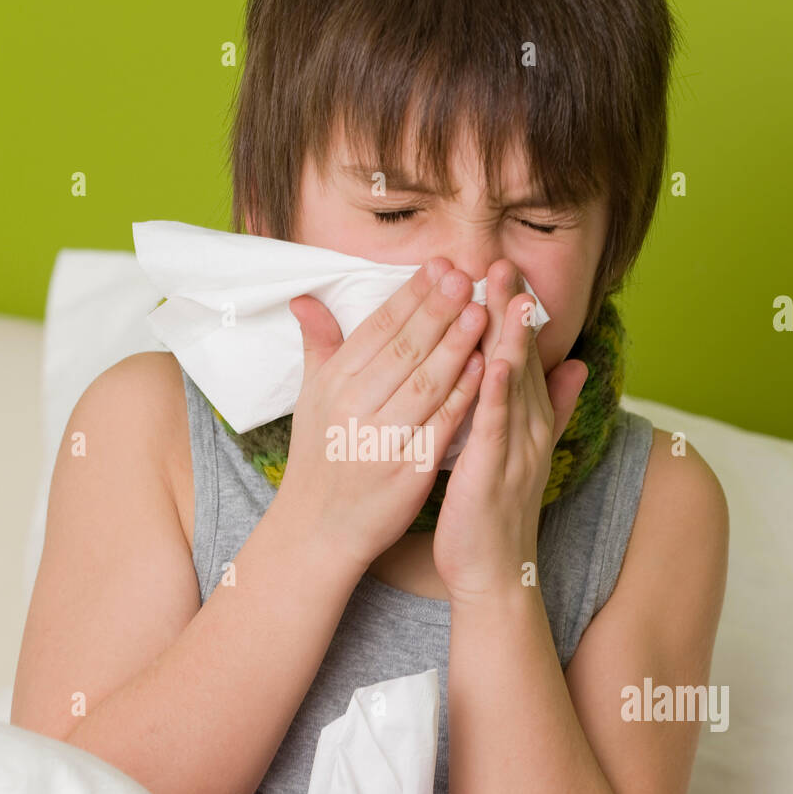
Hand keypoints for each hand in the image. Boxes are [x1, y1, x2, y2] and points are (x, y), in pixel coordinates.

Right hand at [278, 258, 488, 570]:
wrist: (318, 528)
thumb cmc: (319, 458)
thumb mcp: (310, 398)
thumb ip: (318, 345)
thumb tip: (306, 297)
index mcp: (333, 383)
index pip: (377, 328)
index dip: (411, 294)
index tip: (440, 265)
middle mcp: (353, 407)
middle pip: (403, 348)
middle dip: (438, 309)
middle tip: (468, 275)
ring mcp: (380, 439)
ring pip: (425, 382)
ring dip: (456, 345)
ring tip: (483, 312)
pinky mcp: (406, 469)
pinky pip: (441, 425)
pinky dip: (463, 395)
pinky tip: (485, 369)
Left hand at [432, 259, 587, 603]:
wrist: (493, 574)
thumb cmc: (495, 512)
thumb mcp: (524, 451)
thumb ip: (551, 408)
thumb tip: (576, 365)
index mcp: (532, 422)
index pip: (525, 357)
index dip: (517, 314)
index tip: (505, 270)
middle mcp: (531, 430)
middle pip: (524, 360)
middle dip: (513, 311)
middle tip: (503, 262)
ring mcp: (517, 449)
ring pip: (515, 385)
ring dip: (511, 338)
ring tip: (505, 295)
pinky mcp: (495, 472)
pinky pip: (497, 426)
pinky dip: (497, 393)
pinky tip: (493, 362)